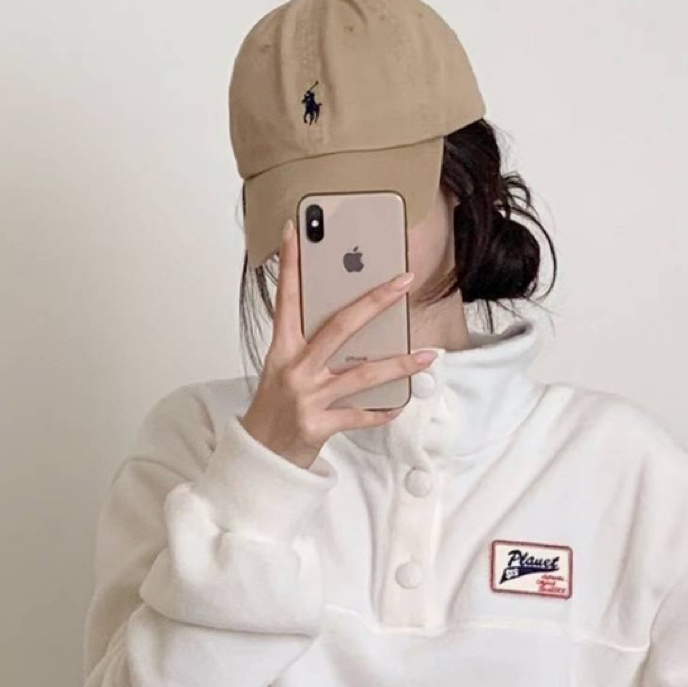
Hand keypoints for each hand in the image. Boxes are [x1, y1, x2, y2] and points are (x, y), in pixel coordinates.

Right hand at [238, 217, 437, 469]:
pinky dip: (382, 411)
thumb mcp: (282, 370)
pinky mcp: (319, 425)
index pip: (286, 299)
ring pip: (362, 375)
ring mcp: (308, 397)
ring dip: (399, 365)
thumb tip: (350, 327)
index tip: (296, 231)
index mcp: (282, 349)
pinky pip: (360, 416)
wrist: (260, 455)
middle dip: (375, 301)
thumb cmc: (274, 409)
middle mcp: (295, 369)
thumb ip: (308, 347)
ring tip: (427, 356)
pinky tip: (400, 403)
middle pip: (340, 326)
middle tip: (403, 281)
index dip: (290, 265)